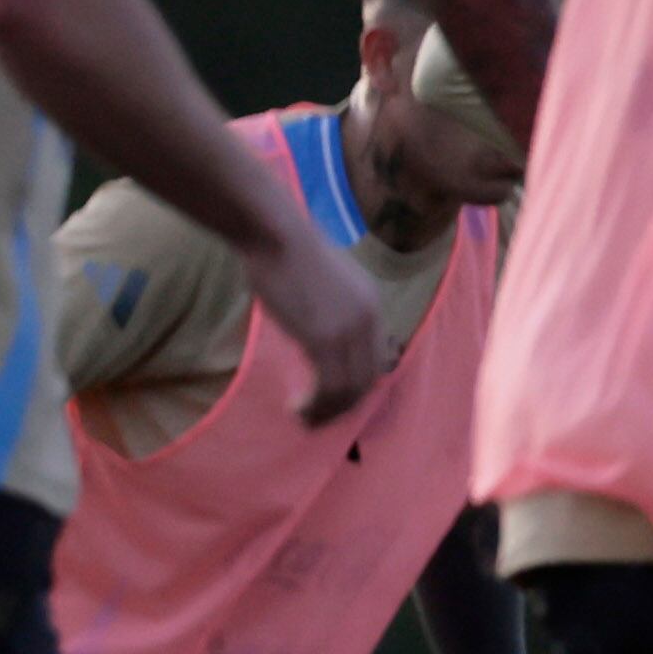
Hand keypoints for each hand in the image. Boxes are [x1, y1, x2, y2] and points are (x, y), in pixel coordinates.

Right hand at [247, 232, 386, 421]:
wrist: (277, 234)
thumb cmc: (287, 251)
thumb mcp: (325, 281)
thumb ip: (332, 308)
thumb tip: (319, 334)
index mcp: (373, 305)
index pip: (375, 358)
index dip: (356, 384)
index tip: (332, 397)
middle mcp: (369, 320)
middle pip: (367, 379)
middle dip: (344, 405)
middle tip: (317, 416)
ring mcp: (349, 331)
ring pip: (350, 389)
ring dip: (327, 411)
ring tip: (305, 418)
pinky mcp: (324, 338)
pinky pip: (329, 386)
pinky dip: (315, 405)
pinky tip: (297, 408)